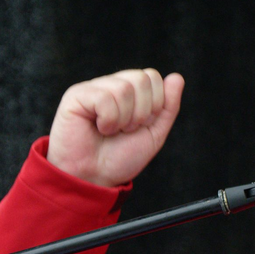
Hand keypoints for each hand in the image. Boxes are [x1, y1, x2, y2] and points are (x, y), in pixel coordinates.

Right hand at [46, 69, 184, 186]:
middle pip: (141, 78)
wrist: (96, 176)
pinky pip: (104, 97)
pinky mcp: (76, 95)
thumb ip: (168, 107)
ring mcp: (93, 88)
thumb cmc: (121, 158)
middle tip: (126, 129)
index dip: (155, 104)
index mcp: (130, 93)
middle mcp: (112, 85)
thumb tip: (177, 77)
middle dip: (142, 112)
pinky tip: (99, 128)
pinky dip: (108, 120)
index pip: (152, 77)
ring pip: (124, 88)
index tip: (142, 125)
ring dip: (124, 119)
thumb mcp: (154, 134)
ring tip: (112, 131)